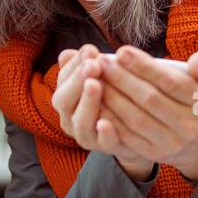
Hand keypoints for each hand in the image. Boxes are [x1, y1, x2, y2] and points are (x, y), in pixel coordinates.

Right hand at [52, 44, 153, 180]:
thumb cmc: (113, 96)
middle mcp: (70, 118)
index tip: (90, 50)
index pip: (62, 80)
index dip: (74, 65)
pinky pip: (103, 143)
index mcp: (67, 98)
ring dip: (87, 102)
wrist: (134, 129)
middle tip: (92, 64)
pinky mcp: (106, 148)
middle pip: (63, 101)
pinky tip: (106, 122)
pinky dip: (104, 134)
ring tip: (95, 85)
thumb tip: (67, 54)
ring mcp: (87, 135)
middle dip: (77, 81)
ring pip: (80, 122)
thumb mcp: (100, 77)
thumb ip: (84, 65)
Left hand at [97, 46, 197, 179]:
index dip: (144, 67)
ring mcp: (171, 143)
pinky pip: (127, 136)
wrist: (197, 140)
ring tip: (96, 78)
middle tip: (102, 62)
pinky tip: (97, 102)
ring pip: (135, 118)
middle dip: (122, 79)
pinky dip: (110, 119)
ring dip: (112, 97)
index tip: (121, 51)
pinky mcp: (154, 154)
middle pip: (149, 99)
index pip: (171, 82)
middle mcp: (191, 127)